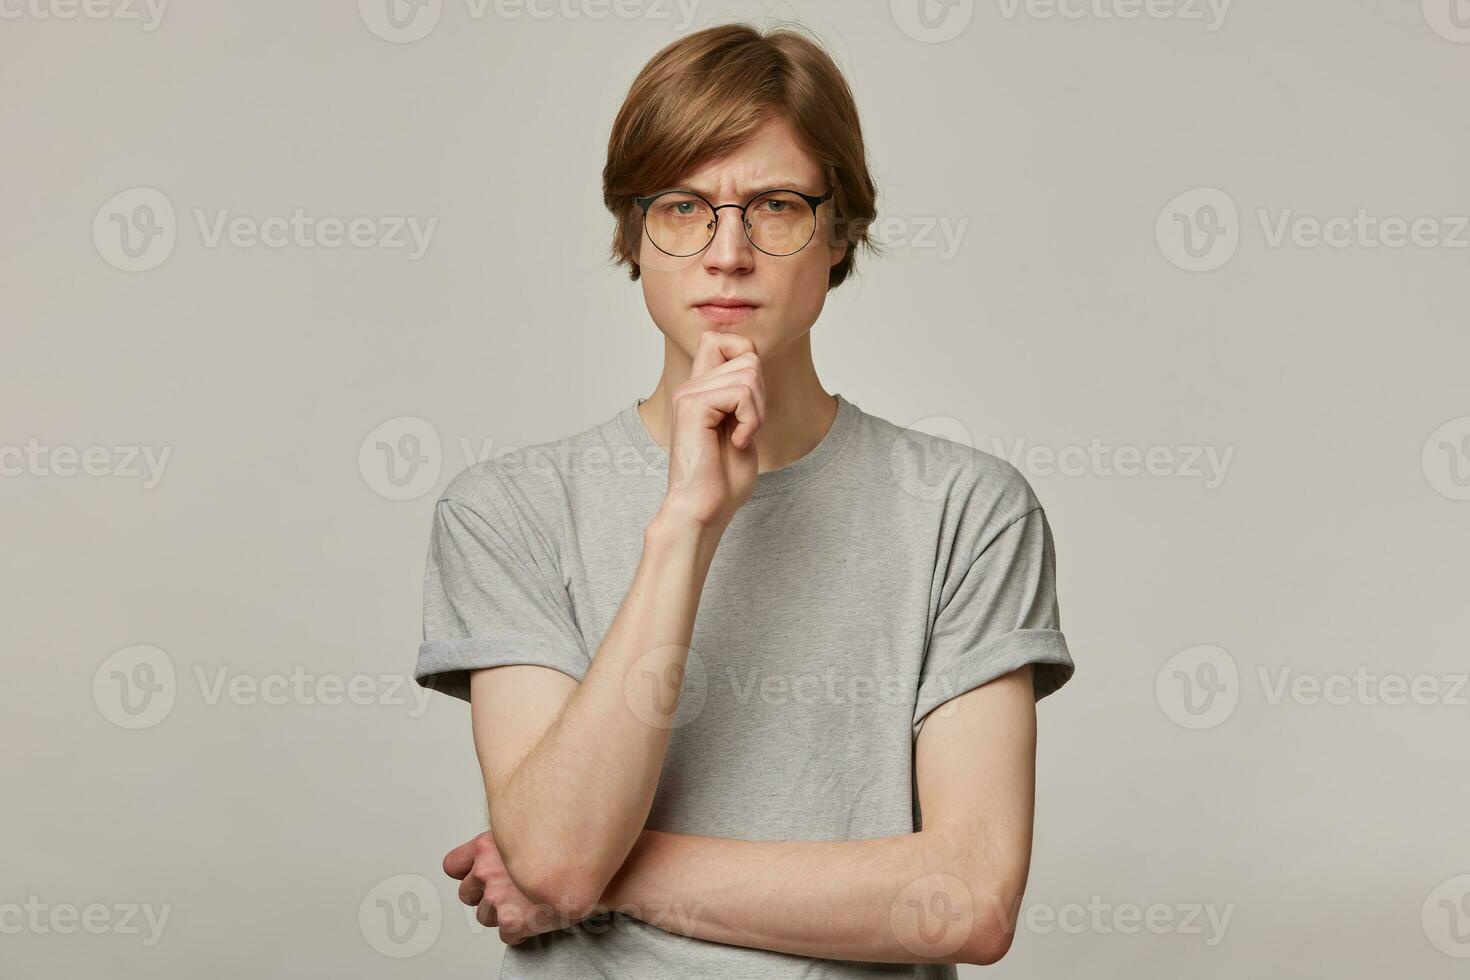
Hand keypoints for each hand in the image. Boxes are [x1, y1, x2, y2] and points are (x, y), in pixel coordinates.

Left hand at [443, 831, 582, 944]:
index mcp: (486, 846)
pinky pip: (506, 934)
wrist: (599, 872)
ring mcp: (497, 897)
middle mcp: (486, 870)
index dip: (465, 873)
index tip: (476, 876)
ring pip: (485, 916)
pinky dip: (520, 930)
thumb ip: (505, 842)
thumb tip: (498, 854)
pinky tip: (538, 916)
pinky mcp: (511, 921)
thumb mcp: (528, 830)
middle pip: (467, 894)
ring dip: (503, 913)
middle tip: (512, 890)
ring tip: (530, 901)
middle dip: (485, 895)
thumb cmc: (568, 849)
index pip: (453, 865)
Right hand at [659, 330, 766, 529]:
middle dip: (762, 393)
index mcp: (700, 389)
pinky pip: (741, 392)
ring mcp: (689, 393)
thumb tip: (755, 362)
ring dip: (758, 410)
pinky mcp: (693, 406)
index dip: (747, 357)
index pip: (722, 338)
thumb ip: (744, 395)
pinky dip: (751, 419)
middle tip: (748, 426)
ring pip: (749, 373)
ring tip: (741, 436)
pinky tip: (737, 441)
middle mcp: (691, 386)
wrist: (703, 509)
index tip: (750, 401)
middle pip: (747, 354)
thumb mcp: (742, 427)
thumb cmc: (722, 480)